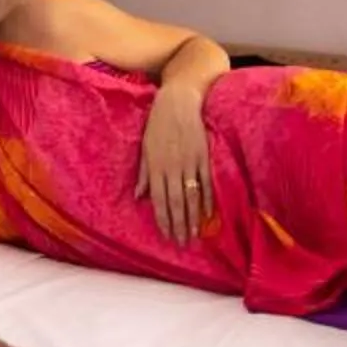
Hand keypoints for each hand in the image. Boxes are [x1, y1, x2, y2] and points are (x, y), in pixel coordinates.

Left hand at [138, 87, 213, 243]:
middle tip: (182, 243)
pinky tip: (208, 214)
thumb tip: (138, 197)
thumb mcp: (145, 147)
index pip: (159, 200)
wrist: (178, 102)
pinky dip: (207, 199)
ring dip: (193, 217)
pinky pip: (206, 182)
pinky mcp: (203, 156)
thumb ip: (144, 173)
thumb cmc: (158, 124)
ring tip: (194, 235)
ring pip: (191, 196)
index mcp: (155, 166)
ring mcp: (189, 162)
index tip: (167, 236)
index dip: (163, 219)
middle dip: (178, 225)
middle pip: (176, 202)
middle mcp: (172, 167)